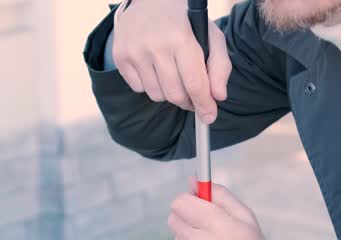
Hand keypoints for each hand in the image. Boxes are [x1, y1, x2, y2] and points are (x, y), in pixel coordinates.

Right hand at [111, 0, 231, 123]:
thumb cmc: (186, 20)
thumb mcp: (211, 35)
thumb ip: (220, 66)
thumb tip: (218, 97)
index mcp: (181, 38)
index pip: (194, 84)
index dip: (204, 105)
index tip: (209, 117)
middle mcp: (154, 45)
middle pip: (175, 95)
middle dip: (188, 102)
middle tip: (194, 98)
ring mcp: (134, 51)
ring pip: (156, 95)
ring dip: (169, 93)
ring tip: (174, 75)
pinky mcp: (120, 56)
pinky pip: (139, 88)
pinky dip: (150, 84)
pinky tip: (155, 67)